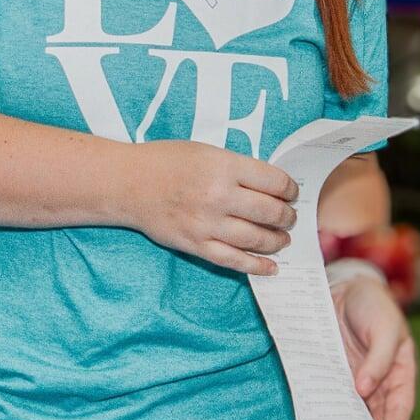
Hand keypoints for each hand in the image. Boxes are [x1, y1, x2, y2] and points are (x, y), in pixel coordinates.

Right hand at [126, 141, 298, 274]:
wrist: (128, 183)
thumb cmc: (167, 162)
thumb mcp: (207, 152)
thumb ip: (237, 168)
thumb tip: (270, 187)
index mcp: (224, 167)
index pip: (274, 182)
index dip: (290, 189)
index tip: (292, 192)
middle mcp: (219, 196)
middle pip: (270, 212)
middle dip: (287, 216)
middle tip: (290, 217)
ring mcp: (207, 224)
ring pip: (256, 239)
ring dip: (277, 240)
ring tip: (283, 238)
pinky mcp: (196, 245)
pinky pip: (233, 260)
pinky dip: (256, 266)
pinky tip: (271, 267)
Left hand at [332, 274, 415, 419]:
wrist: (346, 287)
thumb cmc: (374, 306)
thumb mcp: (386, 328)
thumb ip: (379, 358)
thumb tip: (365, 389)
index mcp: (400, 370)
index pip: (400, 404)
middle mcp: (379, 380)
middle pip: (378, 413)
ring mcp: (356, 378)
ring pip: (355, 408)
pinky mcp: (335, 372)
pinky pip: (334, 393)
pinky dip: (330, 407)